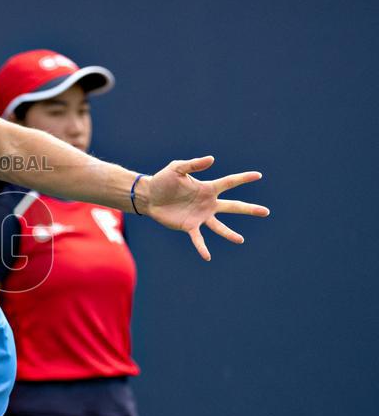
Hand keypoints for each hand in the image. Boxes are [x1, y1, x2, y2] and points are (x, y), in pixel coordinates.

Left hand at [141, 156, 268, 260]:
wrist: (149, 196)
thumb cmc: (163, 180)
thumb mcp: (177, 168)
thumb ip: (194, 164)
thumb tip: (212, 159)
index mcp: (207, 188)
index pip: (229, 182)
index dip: (243, 178)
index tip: (258, 175)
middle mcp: (208, 204)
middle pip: (233, 207)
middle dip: (249, 209)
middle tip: (266, 212)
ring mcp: (200, 216)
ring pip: (219, 226)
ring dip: (229, 234)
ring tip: (240, 240)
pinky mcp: (189, 226)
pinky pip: (198, 239)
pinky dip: (202, 247)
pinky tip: (207, 256)